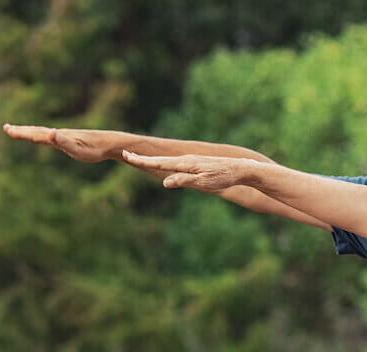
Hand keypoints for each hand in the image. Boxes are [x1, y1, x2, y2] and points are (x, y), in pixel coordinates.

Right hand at [3, 124, 115, 162]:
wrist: (108, 143)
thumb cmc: (93, 148)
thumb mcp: (76, 147)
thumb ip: (62, 141)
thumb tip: (50, 132)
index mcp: (57, 136)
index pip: (35, 134)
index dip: (21, 132)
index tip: (7, 129)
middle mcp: (58, 134)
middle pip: (36, 131)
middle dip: (20, 130)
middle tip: (6, 128)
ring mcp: (64, 136)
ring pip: (43, 132)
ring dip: (29, 131)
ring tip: (18, 130)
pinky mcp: (70, 139)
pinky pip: (51, 136)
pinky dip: (42, 135)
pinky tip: (45, 136)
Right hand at [121, 151, 257, 190]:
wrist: (241, 169)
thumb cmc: (223, 177)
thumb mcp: (203, 182)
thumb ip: (184, 181)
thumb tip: (165, 183)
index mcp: (184, 163)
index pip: (158, 162)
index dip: (141, 160)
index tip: (126, 155)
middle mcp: (186, 160)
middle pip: (160, 160)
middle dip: (143, 158)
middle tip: (126, 154)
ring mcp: (192, 161)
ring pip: (168, 161)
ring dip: (152, 160)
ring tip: (138, 159)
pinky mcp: (197, 165)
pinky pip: (176, 164)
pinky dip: (165, 163)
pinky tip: (164, 166)